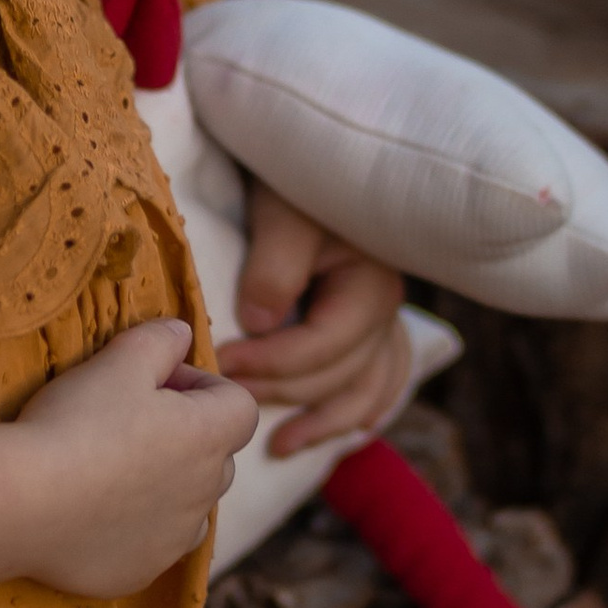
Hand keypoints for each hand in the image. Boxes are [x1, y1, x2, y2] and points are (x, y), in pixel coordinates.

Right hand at [0, 321, 260, 600]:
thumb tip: (182, 333)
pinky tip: (92, 512)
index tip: (157, 384)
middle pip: (217, 457)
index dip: (203, 386)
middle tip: (127, 422)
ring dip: (165, 486)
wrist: (24, 503)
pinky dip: (136, 528)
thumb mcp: (119, 360)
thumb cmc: (76, 423)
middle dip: (185, 436)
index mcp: (209, 437)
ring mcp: (174, 539)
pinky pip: (153, 544)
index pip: (240, 406)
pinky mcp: (141, 571)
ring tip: (110, 469)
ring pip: (189, 505)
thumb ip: (160, 340)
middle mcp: (205, 493)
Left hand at [216, 183, 412, 457]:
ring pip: (365, 389)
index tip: (221, 363)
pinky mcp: (369, 325)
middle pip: (339, 374)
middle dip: (282, 390)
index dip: (271, 363)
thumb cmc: (292, 183)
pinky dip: (358, 411)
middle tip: (224, 396)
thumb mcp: (281, 215)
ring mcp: (383, 321)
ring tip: (278, 448)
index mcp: (370, 284)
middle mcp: (386, 309)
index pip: (324, 345)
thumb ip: (274, 268)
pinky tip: (337, 435)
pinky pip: (378, 382)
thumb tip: (261, 325)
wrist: (304, 159)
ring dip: (324, 422)